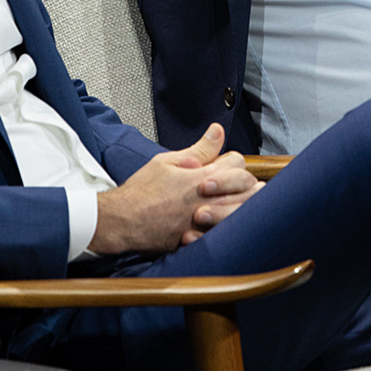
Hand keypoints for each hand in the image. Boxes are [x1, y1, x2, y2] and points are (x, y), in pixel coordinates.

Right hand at [90, 124, 258, 254]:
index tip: (224, 164)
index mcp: (202, 178)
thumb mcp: (167, 161)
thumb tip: (217, 130)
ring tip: (238, 201)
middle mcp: (209, 201)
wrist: (123, 221)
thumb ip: (198, 148)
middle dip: (247, 184)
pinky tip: (226, 223)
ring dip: (245, 205)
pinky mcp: (200, 240)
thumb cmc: (141, 191)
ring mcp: (206, 223)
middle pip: (248, 189)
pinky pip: (227, 235)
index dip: (232, 161)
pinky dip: (231, 228)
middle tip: (240, 184)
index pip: (237, 164)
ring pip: (243, 214)